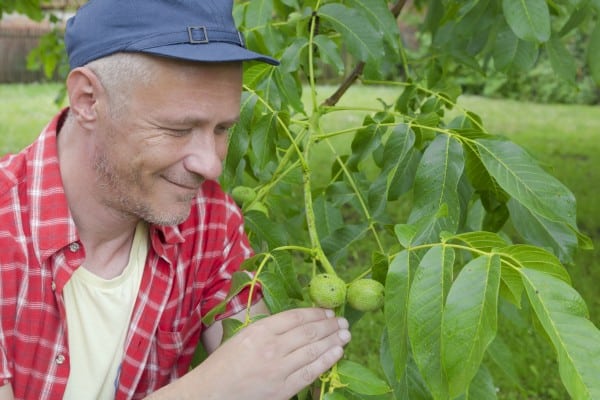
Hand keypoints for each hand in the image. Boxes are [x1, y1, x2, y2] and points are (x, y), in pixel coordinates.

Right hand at [148, 308, 350, 399]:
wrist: (211, 393)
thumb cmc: (224, 363)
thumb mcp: (244, 336)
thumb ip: (269, 327)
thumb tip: (296, 320)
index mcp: (260, 331)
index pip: (296, 317)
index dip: (316, 313)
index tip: (328, 312)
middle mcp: (272, 348)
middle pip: (309, 332)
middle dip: (330, 326)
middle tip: (343, 322)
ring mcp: (279, 370)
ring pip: (313, 351)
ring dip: (333, 341)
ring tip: (345, 335)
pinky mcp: (283, 390)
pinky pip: (310, 373)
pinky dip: (326, 361)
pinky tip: (337, 353)